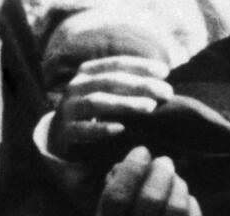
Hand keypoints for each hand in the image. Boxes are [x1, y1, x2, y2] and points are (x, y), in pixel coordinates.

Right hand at [47, 56, 171, 161]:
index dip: (140, 65)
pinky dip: (102, 128)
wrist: (63, 136)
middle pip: (109, 81)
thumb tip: (164, 79)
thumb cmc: (96, 113)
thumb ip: (129, 86)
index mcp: (88, 73)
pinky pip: (84, 129)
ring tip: (150, 106)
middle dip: (140, 85)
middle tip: (166, 92)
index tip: (165, 71)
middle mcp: (76, 86)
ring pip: (97, 102)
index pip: (115, 64)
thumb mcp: (108, 94)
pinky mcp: (68, 131)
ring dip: (125, 103)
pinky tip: (121, 129)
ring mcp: (70, 108)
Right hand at [95, 147, 202, 215]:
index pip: (118, 195)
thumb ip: (119, 179)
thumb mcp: (112, 206)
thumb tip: (142, 158)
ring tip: (175, 177)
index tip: (142, 150)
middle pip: (151, 200)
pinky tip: (184, 198)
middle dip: (161, 173)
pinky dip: (191, 203)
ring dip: (178, 185)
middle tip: (165, 161)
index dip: (132, 169)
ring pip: (176, 209)